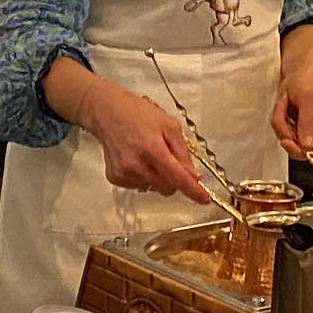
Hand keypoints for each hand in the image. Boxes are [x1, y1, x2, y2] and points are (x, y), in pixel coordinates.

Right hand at [79, 78, 209, 200]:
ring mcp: (123, 173)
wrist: (108, 113)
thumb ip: (183, 152)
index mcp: (153, 149)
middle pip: (167, 188)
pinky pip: (138, 186)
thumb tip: (193, 176)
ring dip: (158, 177)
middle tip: (172, 162)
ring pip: (153, 188)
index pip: (178, 178)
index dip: (193, 191)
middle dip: (175, 180)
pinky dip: (144, 177)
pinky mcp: (114, 177)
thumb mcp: (170, 126)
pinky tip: (139, 160)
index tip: (205, 199)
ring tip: (150, 155)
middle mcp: (136, 164)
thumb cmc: (140, 114)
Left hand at [273, 30, 312, 160]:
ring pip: (286, 136)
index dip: (301, 150)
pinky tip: (283, 104)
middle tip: (284, 115)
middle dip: (285, 131)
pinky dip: (277, 116)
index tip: (287, 140)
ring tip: (285, 103)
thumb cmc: (310, 75)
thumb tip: (309, 147)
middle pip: (297, 146)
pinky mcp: (292, 120)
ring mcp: (302, 124)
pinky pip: (280, 126)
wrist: (300, 62)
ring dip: (280, 120)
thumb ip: (308, 124)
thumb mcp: (308, 99)